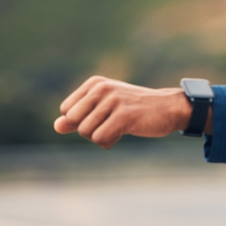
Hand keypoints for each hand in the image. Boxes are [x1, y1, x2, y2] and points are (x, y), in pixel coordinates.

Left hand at [54, 76, 191, 148]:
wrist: (168, 107)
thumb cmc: (135, 109)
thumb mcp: (105, 108)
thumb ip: (79, 117)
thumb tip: (57, 126)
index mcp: (95, 83)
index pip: (67, 110)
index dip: (81, 121)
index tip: (101, 117)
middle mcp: (102, 88)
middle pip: (74, 121)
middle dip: (88, 131)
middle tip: (109, 125)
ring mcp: (113, 100)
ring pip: (86, 132)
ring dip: (101, 137)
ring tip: (119, 128)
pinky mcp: (124, 115)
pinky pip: (100, 138)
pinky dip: (109, 142)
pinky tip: (123, 133)